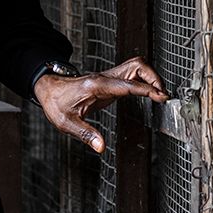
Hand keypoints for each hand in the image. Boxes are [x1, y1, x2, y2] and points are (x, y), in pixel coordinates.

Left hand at [34, 56, 170, 152]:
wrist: (48, 89)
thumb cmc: (56, 103)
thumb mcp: (66, 122)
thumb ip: (85, 134)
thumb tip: (101, 146)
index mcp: (96, 85)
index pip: (127, 84)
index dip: (146, 89)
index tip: (161, 96)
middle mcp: (105, 77)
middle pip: (137, 66)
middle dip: (154, 77)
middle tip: (164, 95)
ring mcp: (108, 77)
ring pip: (136, 66)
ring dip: (151, 76)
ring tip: (160, 94)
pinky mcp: (110, 81)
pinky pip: (131, 75)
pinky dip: (144, 81)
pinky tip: (148, 93)